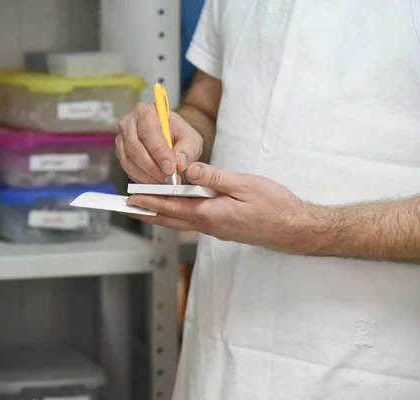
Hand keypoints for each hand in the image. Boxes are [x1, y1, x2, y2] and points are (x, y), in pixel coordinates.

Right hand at [116, 102, 203, 183]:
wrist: (171, 139)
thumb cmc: (179, 135)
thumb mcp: (191, 139)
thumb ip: (189, 149)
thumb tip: (179, 162)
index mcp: (145, 111)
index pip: (149, 132)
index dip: (159, 152)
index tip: (171, 168)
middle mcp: (128, 123)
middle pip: (135, 148)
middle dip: (153, 168)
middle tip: (168, 179)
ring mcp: (121, 139)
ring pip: (129, 162)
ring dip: (148, 176)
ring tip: (165, 182)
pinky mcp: (120, 154)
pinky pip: (128, 170)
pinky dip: (142, 179)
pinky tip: (156, 182)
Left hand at [127, 162, 324, 253]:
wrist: (293, 229)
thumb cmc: (274, 206)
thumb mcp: (245, 185)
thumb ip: (215, 178)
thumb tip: (190, 170)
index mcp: (210, 214)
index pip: (172, 207)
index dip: (149, 201)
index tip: (130, 198)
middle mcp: (208, 225)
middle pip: (170, 219)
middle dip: (147, 212)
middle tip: (126, 207)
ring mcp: (215, 229)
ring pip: (180, 222)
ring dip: (160, 214)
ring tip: (144, 206)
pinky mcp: (222, 228)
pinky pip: (192, 222)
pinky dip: (177, 215)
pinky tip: (175, 207)